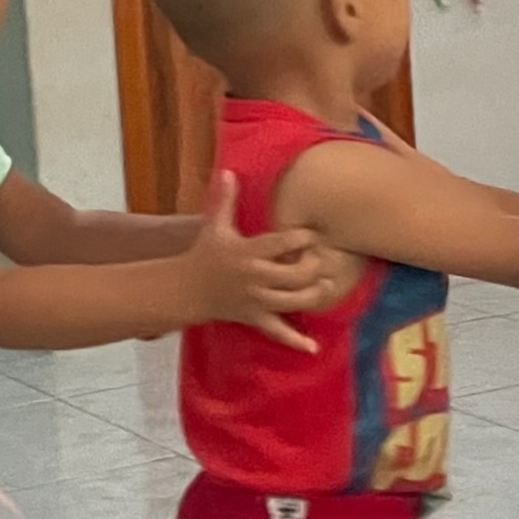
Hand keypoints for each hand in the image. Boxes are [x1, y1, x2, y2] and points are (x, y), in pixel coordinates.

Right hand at [180, 171, 335, 350]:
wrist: (188, 289)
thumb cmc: (206, 253)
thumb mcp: (215, 225)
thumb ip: (225, 199)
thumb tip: (228, 171)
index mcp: (247, 253)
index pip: (279, 244)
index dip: (300, 238)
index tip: (313, 233)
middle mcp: (255, 278)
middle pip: (293, 276)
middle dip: (313, 267)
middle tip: (323, 259)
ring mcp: (256, 301)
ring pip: (293, 302)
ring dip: (314, 295)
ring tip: (329, 285)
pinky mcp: (256, 318)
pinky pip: (277, 332)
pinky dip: (295, 341)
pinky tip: (313, 347)